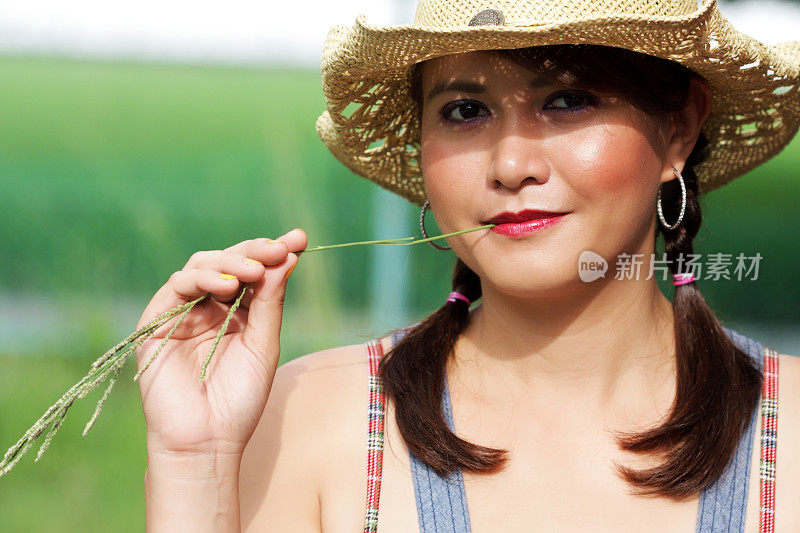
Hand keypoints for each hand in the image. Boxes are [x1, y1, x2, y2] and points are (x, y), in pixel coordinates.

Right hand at [135, 228, 306, 457]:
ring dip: (230, 262)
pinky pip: (176, 286)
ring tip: (254, 271)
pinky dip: (201, 278)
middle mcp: (208, 306)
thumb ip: (270, 301)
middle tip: (278, 250)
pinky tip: (227, 285)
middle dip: (255, 251)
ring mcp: (182, 312)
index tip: (299, 238)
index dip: (274, 252)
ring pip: (201, 266)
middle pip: (228, 261)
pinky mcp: (157, 321)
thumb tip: (287, 258)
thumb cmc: (239, 399)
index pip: (253, 270)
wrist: (208, 441)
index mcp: (236, 311)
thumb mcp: (264, 344)